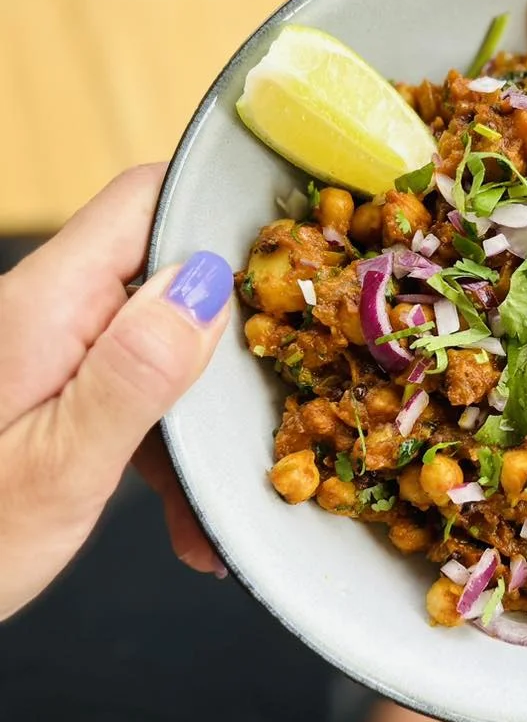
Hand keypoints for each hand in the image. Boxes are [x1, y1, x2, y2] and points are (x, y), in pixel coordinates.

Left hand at [0, 164, 232, 620]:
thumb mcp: (59, 468)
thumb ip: (134, 372)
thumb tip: (204, 284)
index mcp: (44, 307)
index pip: (142, 203)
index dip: (217, 211)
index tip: (288, 261)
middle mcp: (46, 312)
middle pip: (165, 276)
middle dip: (228, 342)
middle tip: (268, 411)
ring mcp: (51, 351)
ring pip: (160, 345)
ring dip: (199, 416)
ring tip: (210, 506)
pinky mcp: (56, 389)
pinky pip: (133, 391)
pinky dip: (166, 447)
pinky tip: (182, 517)